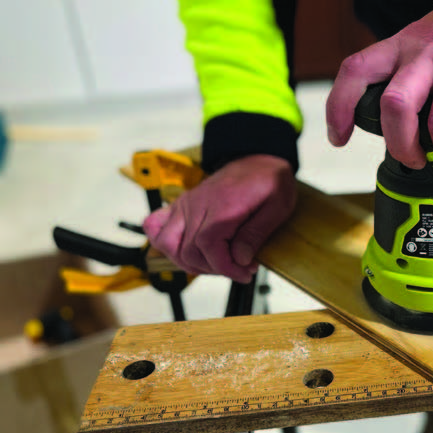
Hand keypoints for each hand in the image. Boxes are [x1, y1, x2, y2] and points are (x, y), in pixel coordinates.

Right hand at [143, 154, 295, 282]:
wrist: (257, 160)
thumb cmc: (268, 181)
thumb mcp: (277, 208)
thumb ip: (256, 234)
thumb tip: (240, 258)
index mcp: (222, 207)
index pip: (209, 247)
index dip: (226, 268)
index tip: (244, 273)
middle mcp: (198, 205)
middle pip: (189, 251)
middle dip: (214, 268)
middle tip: (238, 267)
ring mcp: (186, 205)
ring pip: (168, 243)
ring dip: (189, 262)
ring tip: (215, 263)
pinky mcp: (181, 205)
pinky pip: (155, 225)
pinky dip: (163, 242)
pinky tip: (184, 250)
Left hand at [326, 0, 432, 186]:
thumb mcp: (425, 36)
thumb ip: (407, 70)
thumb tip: (396, 122)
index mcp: (405, 43)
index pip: (357, 71)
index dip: (340, 107)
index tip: (339, 137)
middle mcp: (431, 52)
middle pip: (396, 105)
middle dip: (401, 146)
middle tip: (413, 162)